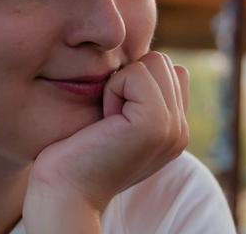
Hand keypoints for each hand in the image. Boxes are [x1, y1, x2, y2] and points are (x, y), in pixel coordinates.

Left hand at [24, 52, 189, 212]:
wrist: (65, 191)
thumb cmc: (77, 152)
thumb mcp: (114, 119)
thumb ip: (138, 95)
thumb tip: (137, 54)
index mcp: (174, 128)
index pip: (169, 69)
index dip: (133, 79)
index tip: (112, 115)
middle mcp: (181, 129)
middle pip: (162, 61)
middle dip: (127, 79)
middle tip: (108, 118)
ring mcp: (174, 129)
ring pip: (153, 62)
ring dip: (120, 84)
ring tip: (107, 120)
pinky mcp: (156, 125)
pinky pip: (136, 74)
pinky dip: (114, 90)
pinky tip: (105, 122)